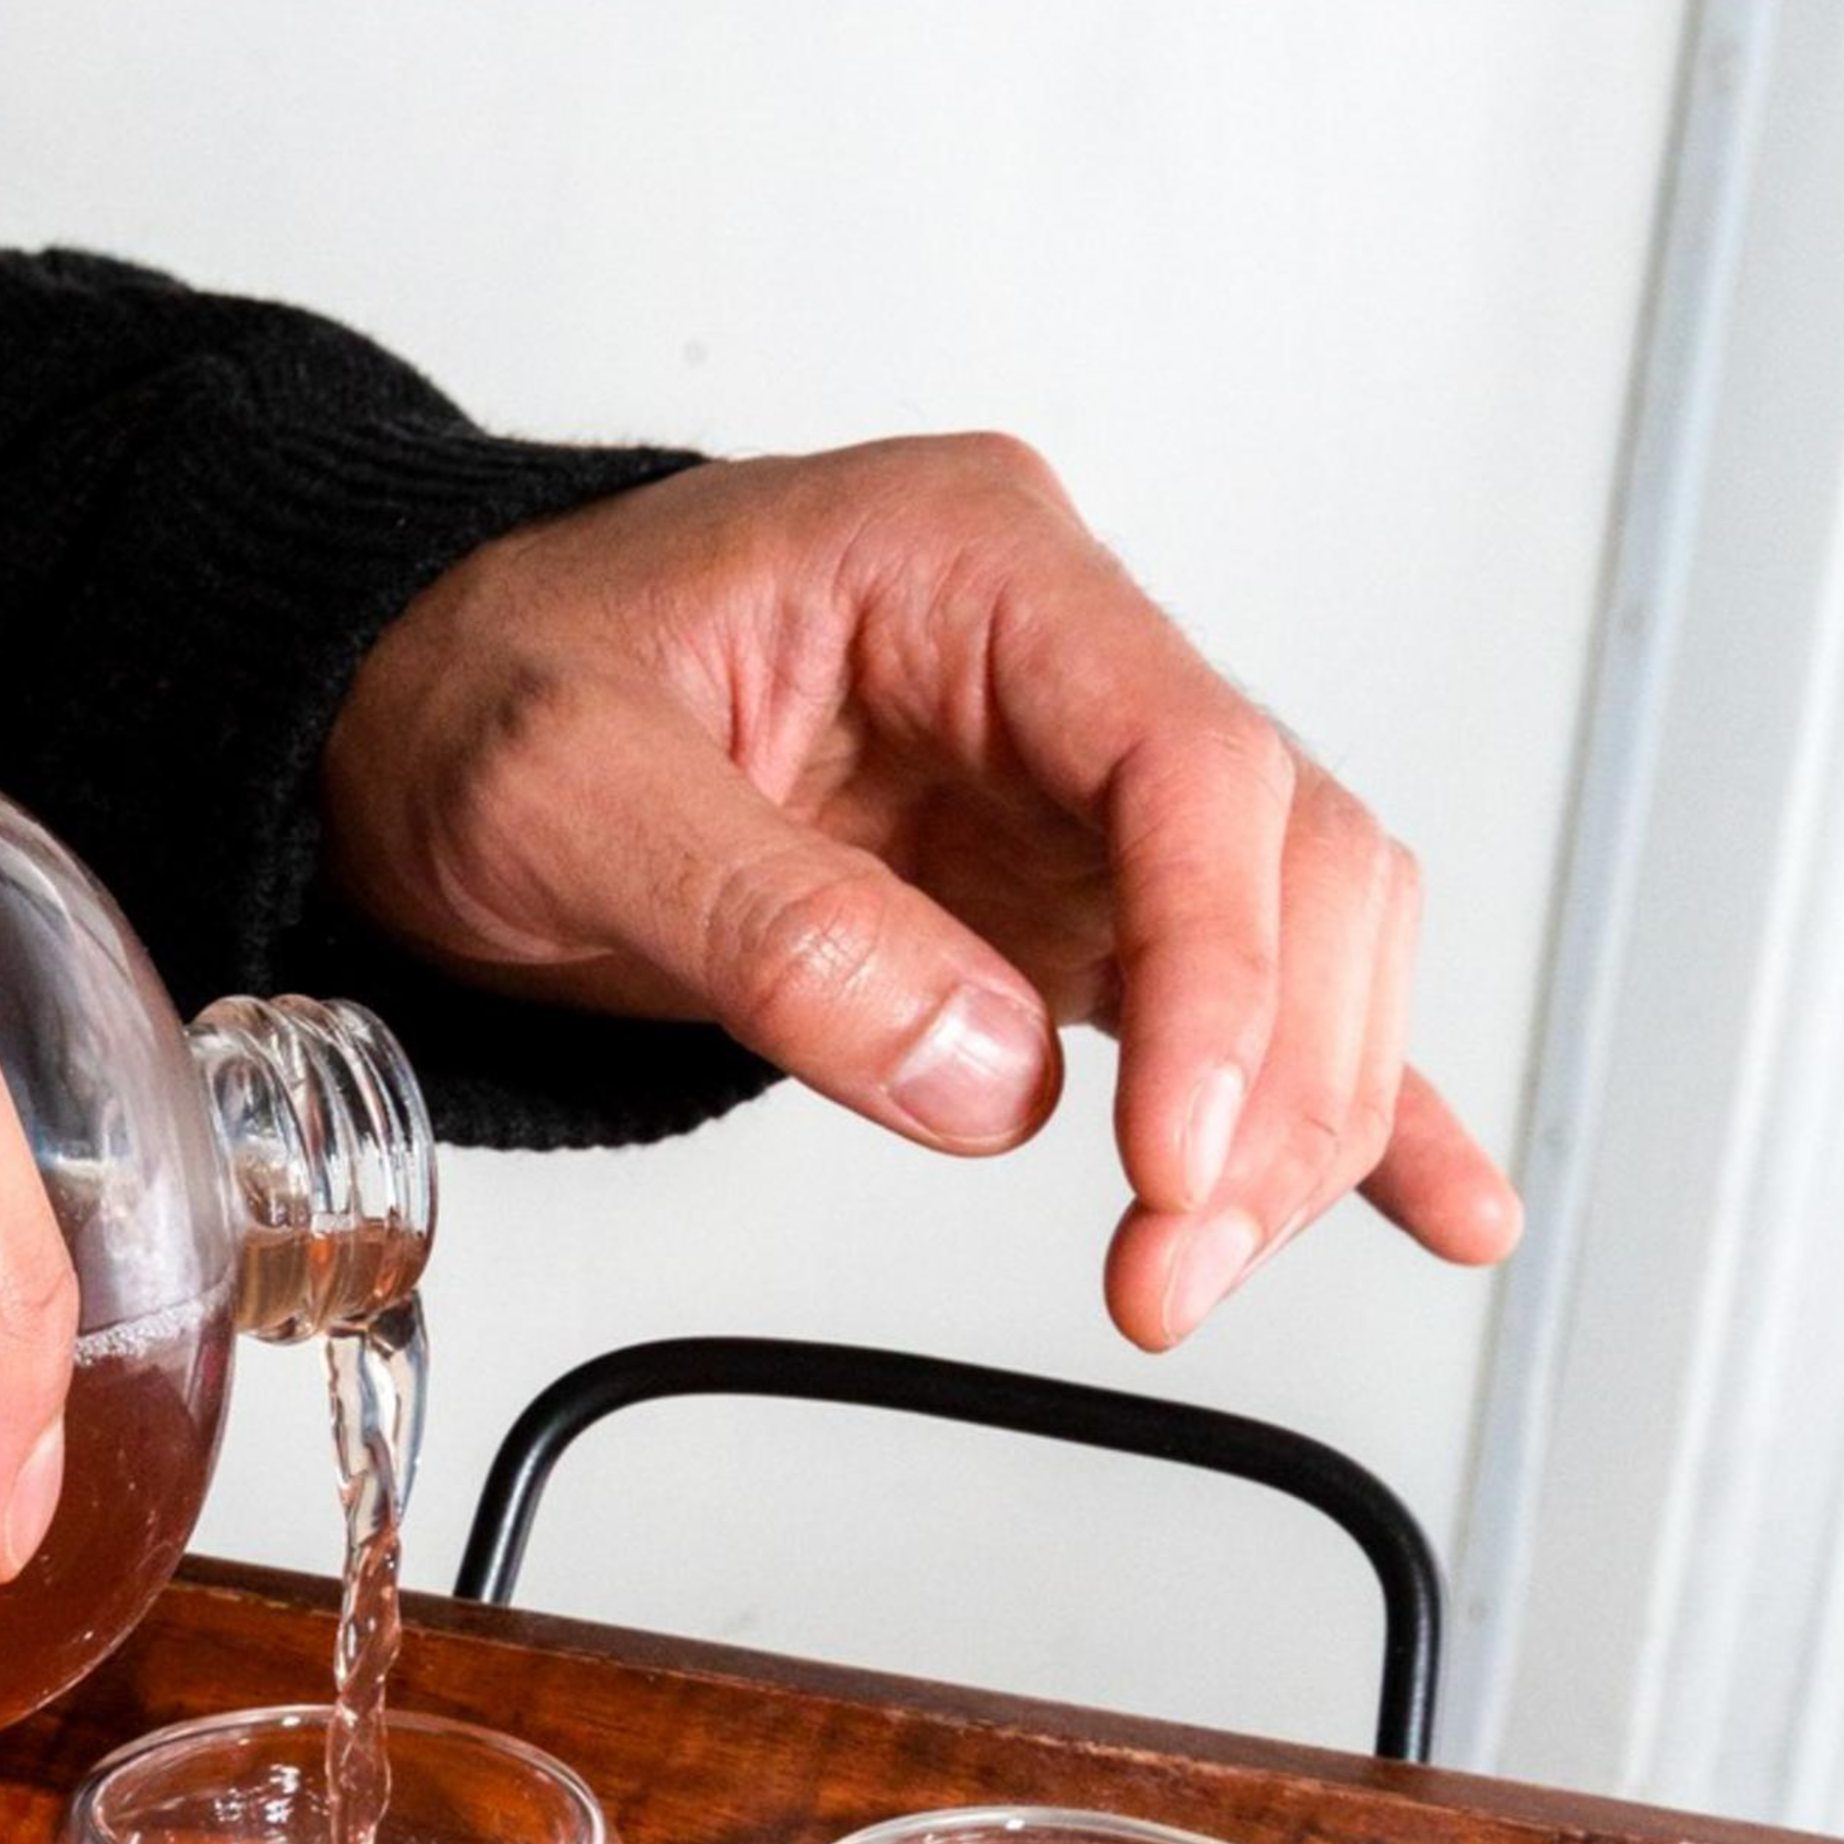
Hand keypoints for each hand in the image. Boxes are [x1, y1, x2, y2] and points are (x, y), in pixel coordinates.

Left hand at [319, 436, 1517, 1347]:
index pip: (1190, 761)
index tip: (1181, 1155)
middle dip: (1274, 1080)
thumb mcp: (562, 790)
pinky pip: (1236, 1002)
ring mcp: (1074, 790)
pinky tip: (1434, 1205)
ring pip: (1295, 945)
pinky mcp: (1056, 909)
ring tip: (1186, 1277)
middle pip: (1291, 861)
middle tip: (1170, 1263)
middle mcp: (1063, 663)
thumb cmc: (478, 697)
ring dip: (1289, 1123)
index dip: (1224, 969)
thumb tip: (985, 1076)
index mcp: (972, 565)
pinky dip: (1339, 1103)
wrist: (410, 716)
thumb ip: (771, 924)